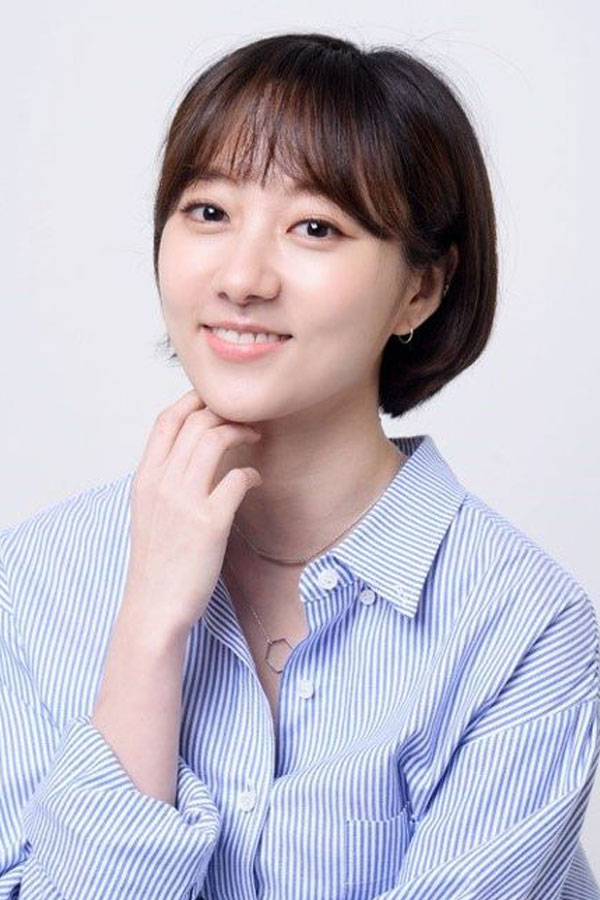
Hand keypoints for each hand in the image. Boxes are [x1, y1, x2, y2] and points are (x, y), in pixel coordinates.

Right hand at [123, 387, 261, 635]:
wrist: (154, 607)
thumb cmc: (157, 563)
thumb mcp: (148, 513)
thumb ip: (164, 481)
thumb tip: (190, 455)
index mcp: (144, 479)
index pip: (165, 420)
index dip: (193, 400)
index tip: (217, 400)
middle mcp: (161, 484)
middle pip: (195, 423)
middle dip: (226, 412)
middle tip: (246, 419)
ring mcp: (184, 502)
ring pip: (215, 440)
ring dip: (241, 432)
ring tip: (254, 438)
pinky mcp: (210, 523)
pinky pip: (237, 478)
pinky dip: (251, 473)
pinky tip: (254, 480)